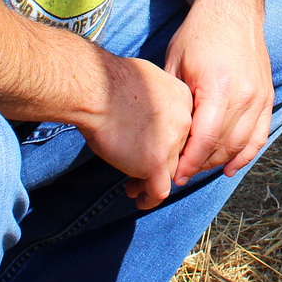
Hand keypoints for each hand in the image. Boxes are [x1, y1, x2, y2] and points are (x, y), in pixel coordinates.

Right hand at [74, 53, 193, 209]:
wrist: (96, 90)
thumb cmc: (109, 82)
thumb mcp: (145, 82)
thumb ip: (154, 102)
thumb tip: (145, 116)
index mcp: (183, 99)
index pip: (182, 130)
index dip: (166, 143)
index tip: (150, 150)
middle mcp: (185, 121)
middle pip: (177, 152)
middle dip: (159, 163)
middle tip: (140, 171)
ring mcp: (172, 143)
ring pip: (169, 172)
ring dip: (152, 182)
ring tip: (135, 188)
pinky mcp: (156, 162)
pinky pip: (159, 190)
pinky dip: (150, 198)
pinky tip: (140, 200)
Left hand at [164, 0, 274, 184]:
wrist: (232, 8)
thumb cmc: (198, 34)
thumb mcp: (174, 63)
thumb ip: (174, 102)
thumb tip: (163, 138)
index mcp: (218, 87)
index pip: (203, 140)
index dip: (187, 163)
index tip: (172, 176)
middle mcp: (245, 95)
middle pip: (222, 146)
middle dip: (200, 165)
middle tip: (179, 174)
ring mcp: (260, 96)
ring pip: (241, 144)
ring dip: (219, 162)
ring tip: (199, 169)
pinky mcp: (268, 96)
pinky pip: (260, 135)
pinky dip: (246, 154)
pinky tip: (231, 167)